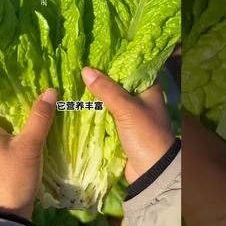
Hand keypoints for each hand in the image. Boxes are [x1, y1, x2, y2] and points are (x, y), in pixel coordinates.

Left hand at [0, 89, 56, 218]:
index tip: (3, 73)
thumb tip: (50, 90)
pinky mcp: (0, 164)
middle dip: (7, 101)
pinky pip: (8, 140)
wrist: (6, 215)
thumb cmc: (11, 177)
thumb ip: (39, 118)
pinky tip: (32, 129)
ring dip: (14, 118)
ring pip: (1, 128)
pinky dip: (18, 132)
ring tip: (33, 104)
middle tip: (25, 85)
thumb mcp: (29, 146)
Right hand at [81, 67, 174, 182]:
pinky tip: (78, 104)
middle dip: (100, 79)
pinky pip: (106, 117)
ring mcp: (131, 116)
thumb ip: (107, 89)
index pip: (132, 68)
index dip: (115, 61)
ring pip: (110, 101)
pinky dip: (95, 112)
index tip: (94, 53)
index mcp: (149, 89)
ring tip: (73, 83)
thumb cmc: (146, 134)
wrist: (152, 171)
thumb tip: (86, 70)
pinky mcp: (122, 130)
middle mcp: (141, 100)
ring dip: (96, 96)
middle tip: (78, 68)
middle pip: (118, 84)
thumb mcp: (126, 109)